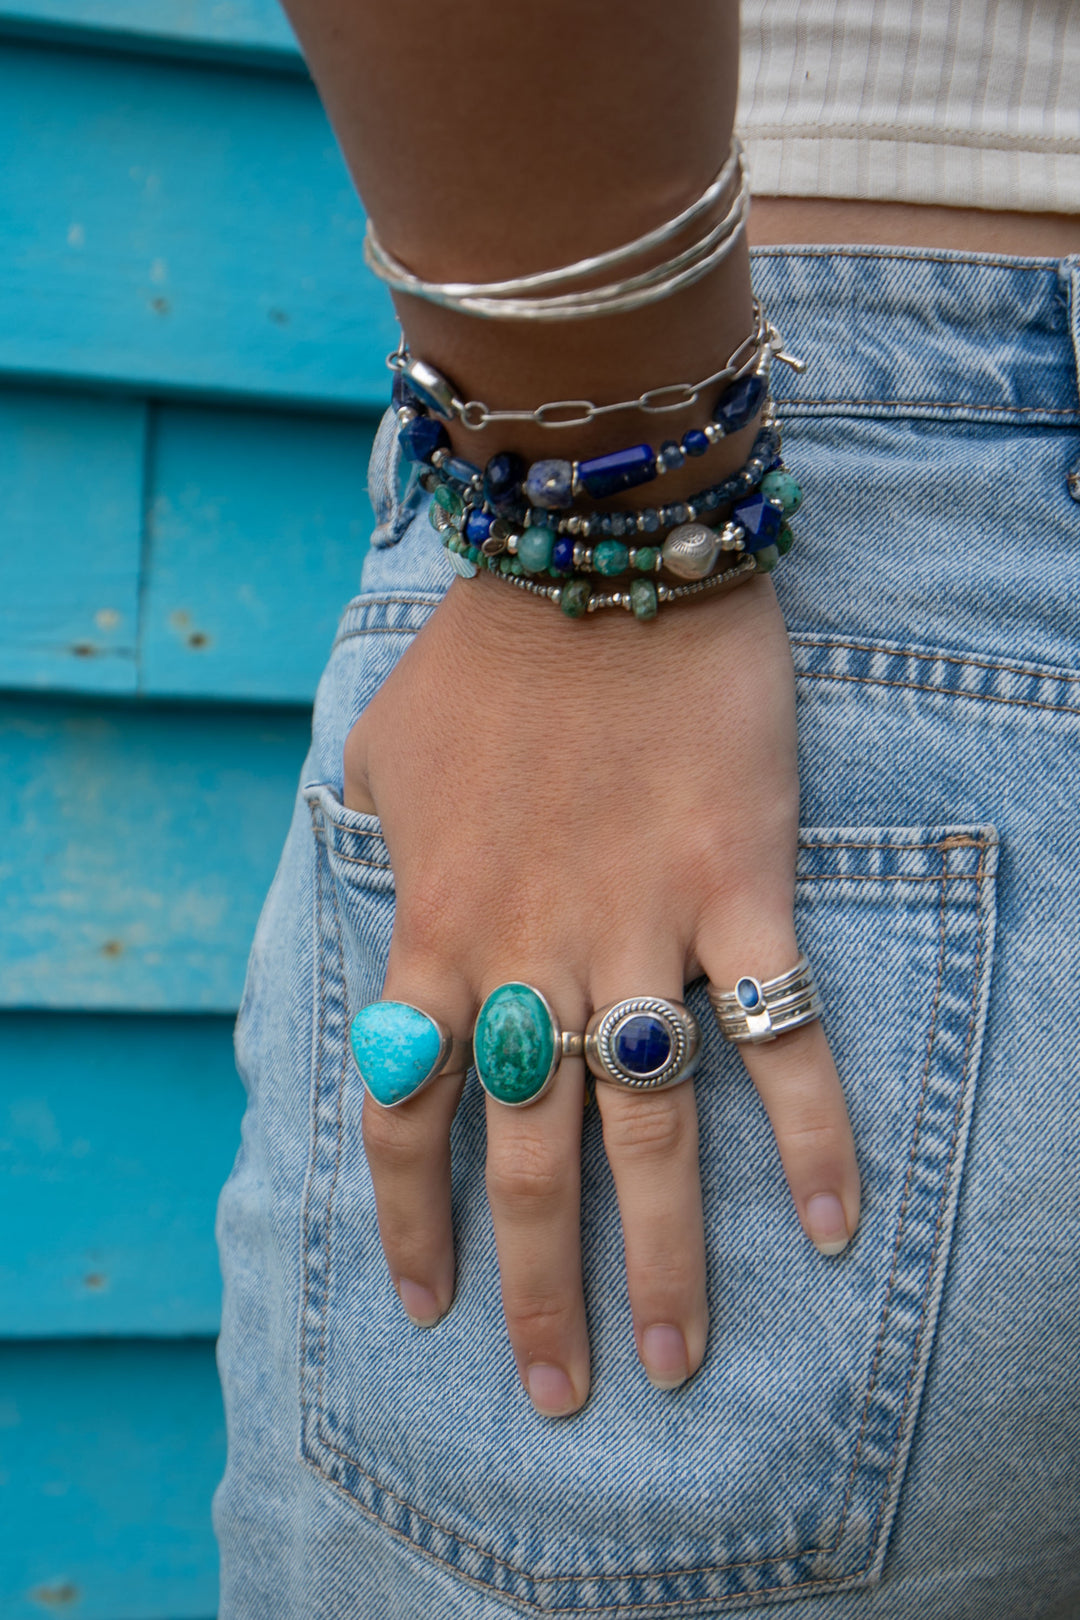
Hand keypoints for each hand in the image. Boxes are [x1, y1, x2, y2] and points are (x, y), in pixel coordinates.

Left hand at [344, 570, 859, 1414]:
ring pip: (649, 1132)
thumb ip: (371, 840)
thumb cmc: (484, 651)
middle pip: (531, 1160)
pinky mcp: (737, 892)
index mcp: (438, 929)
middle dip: (537, 1289)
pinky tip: (831, 1225)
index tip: (431, 1301)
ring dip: (666, 1261)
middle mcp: (532, 956)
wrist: (598, 557)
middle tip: (555, 1394)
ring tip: (680, 1360)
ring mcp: (639, 931)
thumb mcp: (378, 748)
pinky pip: (780, 1037)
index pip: (409, 1114)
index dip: (414, 1221)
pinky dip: (812, 1133)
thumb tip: (380, 884)